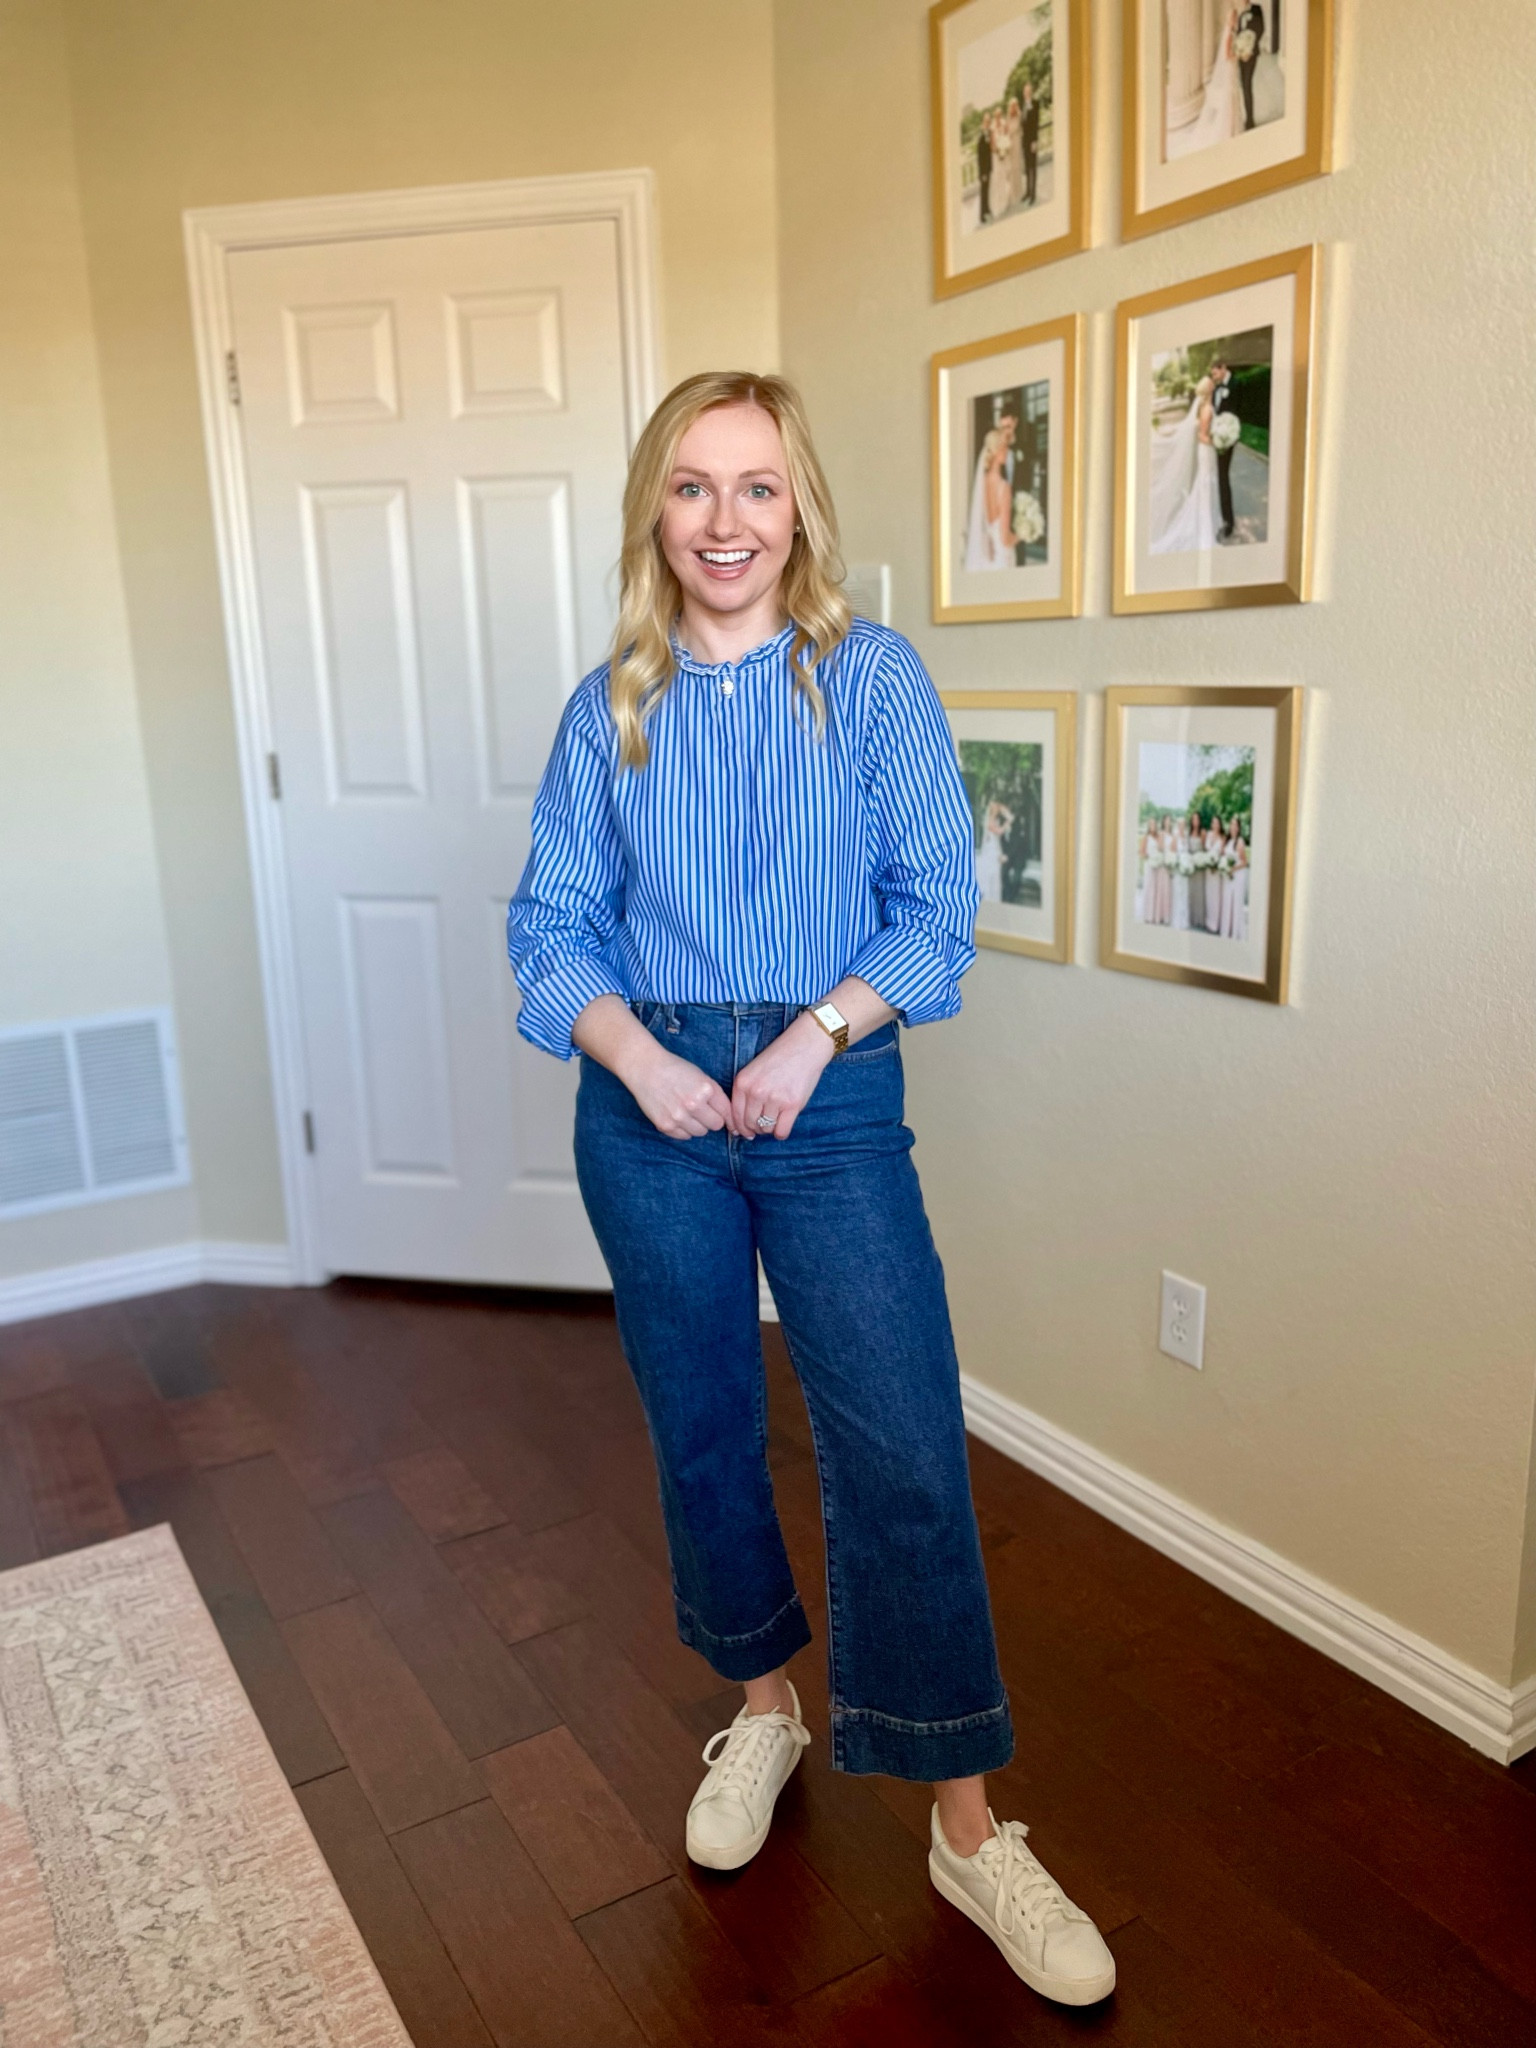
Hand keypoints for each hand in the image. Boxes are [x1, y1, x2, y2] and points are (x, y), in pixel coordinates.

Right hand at [622, 1041, 733, 1139]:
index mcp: (706, 1089)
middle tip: (703, 1111)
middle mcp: (693, 1104)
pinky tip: (677, 1115)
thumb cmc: (675, 1069)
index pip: (726, 1112)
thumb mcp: (701, 1076)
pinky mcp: (665, 1125)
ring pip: (700, 1132)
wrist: (645, 1068)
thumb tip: (730, 1119)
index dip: (727, 1116)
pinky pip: (684, 1136)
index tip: (728, 1120)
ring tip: (688, 1112)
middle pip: (716, 1125)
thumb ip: (715, 1096)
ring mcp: (679, 1116)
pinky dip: (684, 1129)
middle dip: (712, 1119)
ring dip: (698, 1125)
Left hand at [730, 1013, 834, 1141]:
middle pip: (750, 1124)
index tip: (746, 1132)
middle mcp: (755, 1092)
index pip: (735, 1115)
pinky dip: (781, 1133)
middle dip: (756, 1129)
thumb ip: (746, 1093)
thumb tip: (742, 1125)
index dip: (740, 1128)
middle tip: (763, 1126)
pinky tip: (784, 1124)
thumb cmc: (779, 1058)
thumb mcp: (753, 1071)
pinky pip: (782, 1131)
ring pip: (766, 1128)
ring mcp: (774, 1099)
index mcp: (742, 1083)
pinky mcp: (792, 1104)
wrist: (805, 1046)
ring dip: (770, 1128)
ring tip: (776, 1119)